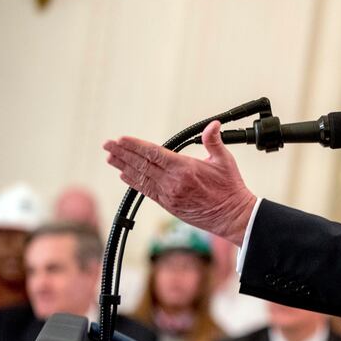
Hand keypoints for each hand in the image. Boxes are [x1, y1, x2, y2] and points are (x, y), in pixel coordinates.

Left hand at [103, 120, 255, 245]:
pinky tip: (125, 175)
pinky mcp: (169, 205)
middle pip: (142, 164)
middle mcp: (173, 182)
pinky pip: (147, 192)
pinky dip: (134, 182)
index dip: (135, 145)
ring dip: (124, 166)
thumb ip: (214, 141)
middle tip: (107, 144)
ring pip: (141, 178)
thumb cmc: (230, 188)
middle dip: (123, 153)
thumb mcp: (224, 160)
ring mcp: (170, 195)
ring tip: (110, 157)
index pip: (154, 153)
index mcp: (185, 168)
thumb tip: (213, 124)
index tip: (122, 139)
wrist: (232, 216)